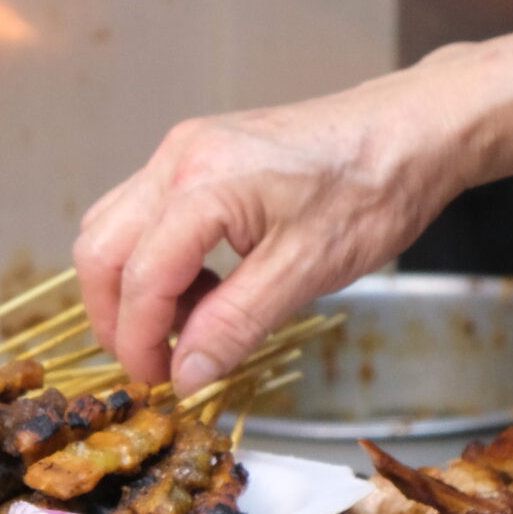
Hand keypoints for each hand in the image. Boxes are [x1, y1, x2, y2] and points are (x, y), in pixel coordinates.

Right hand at [72, 59, 491, 392]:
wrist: (412, 130)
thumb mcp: (306, 271)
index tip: (161, 383)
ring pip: (115, 228)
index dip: (139, 342)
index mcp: (202, 185)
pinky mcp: (199, 155)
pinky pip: (148, 213)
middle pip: (100, 248)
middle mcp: (178, 159)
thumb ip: (235, 325)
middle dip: (116, 316)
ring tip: (191, 325)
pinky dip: (158, 260)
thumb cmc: (372, 191)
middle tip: (155, 362)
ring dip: (135, 288)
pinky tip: (207, 287)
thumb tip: (185, 376)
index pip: (137, 278)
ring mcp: (184, 151)